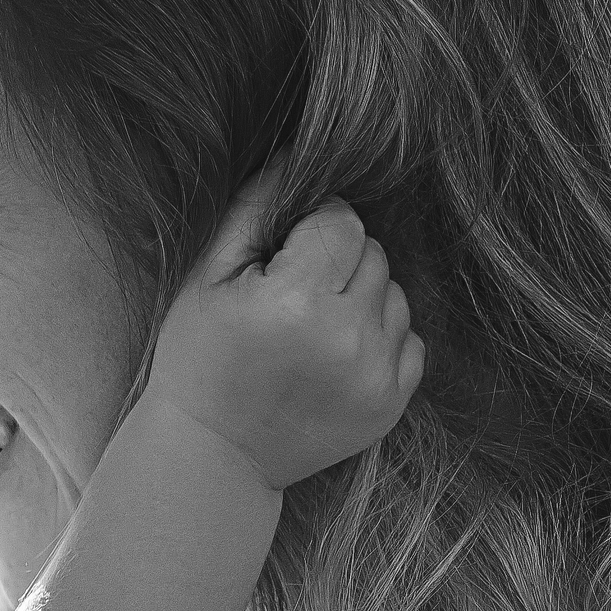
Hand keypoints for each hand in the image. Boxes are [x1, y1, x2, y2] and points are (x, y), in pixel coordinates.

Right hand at [142, 186, 421, 495]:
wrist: (213, 458)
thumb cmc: (199, 360)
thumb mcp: (206, 277)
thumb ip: (255, 207)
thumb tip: (298, 152)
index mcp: (297, 302)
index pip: (342, 221)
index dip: (311, 229)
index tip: (280, 259)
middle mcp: (346, 340)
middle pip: (373, 254)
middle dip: (337, 263)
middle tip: (291, 299)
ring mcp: (374, 377)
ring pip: (395, 295)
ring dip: (361, 299)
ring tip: (312, 330)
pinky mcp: (390, 405)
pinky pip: (410, 340)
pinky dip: (379, 338)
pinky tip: (334, 356)